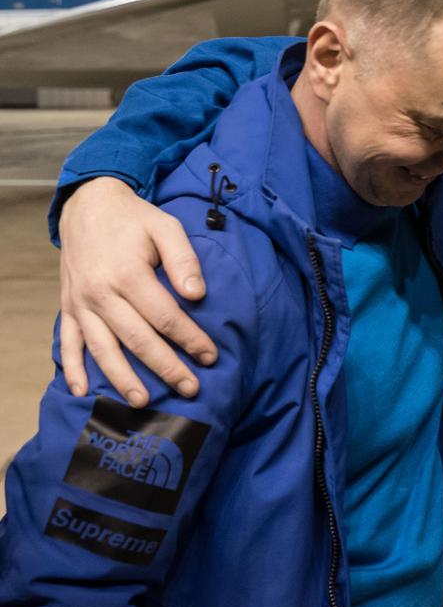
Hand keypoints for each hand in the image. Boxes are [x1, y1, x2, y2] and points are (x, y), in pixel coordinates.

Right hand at [58, 177, 216, 405]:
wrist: (89, 205)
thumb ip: (184, 260)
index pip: (165, 317)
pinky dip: (71, 368)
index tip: (210, 356)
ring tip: (143, 401)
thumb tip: (197, 295)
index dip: (190, 339)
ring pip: (102, 348)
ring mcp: (80, 303)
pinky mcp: (68, 306)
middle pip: (137, 339)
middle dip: (166, 367)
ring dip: (122, 377)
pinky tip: (82, 391)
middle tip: (190, 388)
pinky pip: (67, 342)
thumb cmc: (134, 219)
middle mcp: (100, 293)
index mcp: (128, 274)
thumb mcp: (166, 228)